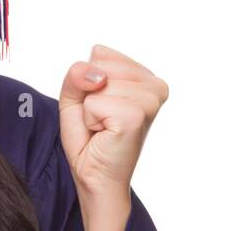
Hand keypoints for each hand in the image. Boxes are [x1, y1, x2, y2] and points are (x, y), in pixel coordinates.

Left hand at [58, 45, 168, 200]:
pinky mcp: (137, 114)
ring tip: (103, 128)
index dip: (87, 84)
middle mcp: (154, 85)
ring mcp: (149, 99)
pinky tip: (104, 134)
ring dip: (89, 109)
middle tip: (99, 121)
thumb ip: (77, 75)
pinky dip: (89, 119)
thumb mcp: (75, 99)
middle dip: (88, 96)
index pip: (101, 54)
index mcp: (144, 77)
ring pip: (98, 82)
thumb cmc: (89, 140)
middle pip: (99, 65)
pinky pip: (94, 102)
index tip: (99, 108)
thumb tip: (95, 72)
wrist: (94, 177)